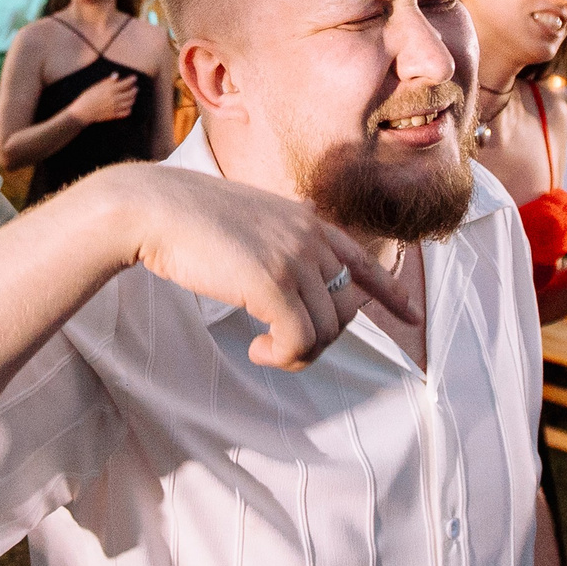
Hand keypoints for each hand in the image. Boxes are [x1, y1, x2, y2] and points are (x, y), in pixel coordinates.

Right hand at [65, 71, 138, 124]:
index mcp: (110, 89)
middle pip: (130, 93)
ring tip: (132, 96)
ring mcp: (115, 107)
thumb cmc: (88, 97)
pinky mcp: (114, 115)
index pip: (126, 83)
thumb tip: (117, 75)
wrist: (83, 111)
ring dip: (133, 99)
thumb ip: (108, 81)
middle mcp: (114, 98)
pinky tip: (128, 106)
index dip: (132, 80)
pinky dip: (129, 109)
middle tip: (135, 88)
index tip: (134, 78)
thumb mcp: (96, 86)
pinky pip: (126, 112)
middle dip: (135, 90)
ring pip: (130, 103)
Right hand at [107, 166, 415, 370]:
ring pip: (325, 332)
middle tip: (281, 347)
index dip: (392, 293)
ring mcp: (294, 258)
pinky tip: (256, 350)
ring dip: (297, 353)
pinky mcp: (273, 283)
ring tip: (266, 350)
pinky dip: (283, 356)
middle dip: (320, 340)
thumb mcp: (249, 224)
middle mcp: (310, 236)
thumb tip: (290, 288)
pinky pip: (300, 341)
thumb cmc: (189, 220)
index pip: (365, 261)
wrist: (154, 209)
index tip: (412, 315)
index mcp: (307, 221)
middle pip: (345, 311)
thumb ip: (277, 245)